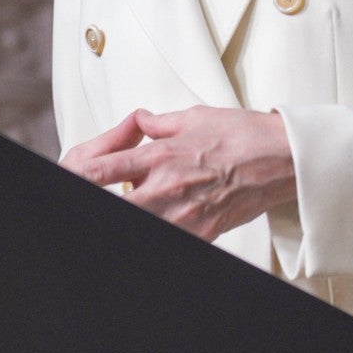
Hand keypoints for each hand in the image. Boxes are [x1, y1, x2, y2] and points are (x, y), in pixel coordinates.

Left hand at [59, 106, 297, 241]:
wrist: (283, 159)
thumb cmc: (243, 135)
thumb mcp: (193, 117)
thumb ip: (158, 123)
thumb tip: (139, 121)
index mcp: (160, 156)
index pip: (104, 171)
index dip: (81, 177)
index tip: (69, 177)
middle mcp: (167, 187)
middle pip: (118, 205)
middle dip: (103, 202)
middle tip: (100, 197)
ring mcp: (185, 214)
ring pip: (143, 223)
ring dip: (133, 212)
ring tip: (133, 204)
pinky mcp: (204, 232)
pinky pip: (172, 235)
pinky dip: (163, 227)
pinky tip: (161, 218)